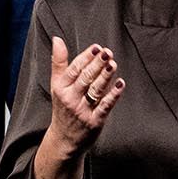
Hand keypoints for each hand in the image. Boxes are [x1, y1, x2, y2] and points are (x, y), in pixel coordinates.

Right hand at [43, 37, 122, 155]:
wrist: (64, 139)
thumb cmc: (63, 107)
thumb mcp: (56, 86)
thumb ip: (59, 63)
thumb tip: (57, 39)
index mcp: (61, 88)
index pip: (74, 70)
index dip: (85, 58)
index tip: (96, 47)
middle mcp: (70, 99)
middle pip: (85, 79)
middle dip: (96, 65)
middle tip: (107, 53)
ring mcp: (82, 111)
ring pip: (95, 91)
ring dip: (105, 77)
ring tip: (113, 64)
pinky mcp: (94, 122)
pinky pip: (105, 106)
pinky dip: (113, 95)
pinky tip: (121, 84)